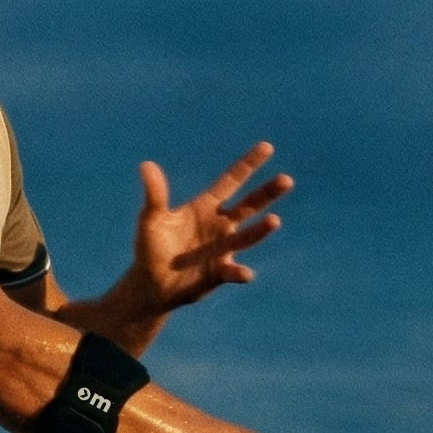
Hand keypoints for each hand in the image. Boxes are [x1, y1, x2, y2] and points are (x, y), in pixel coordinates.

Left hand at [131, 141, 292, 314]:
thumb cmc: (151, 248)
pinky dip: (240, 273)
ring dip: (261, 230)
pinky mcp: (220, 273)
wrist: (151, 285)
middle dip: (267, 193)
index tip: (267, 147)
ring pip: (247, 237)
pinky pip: (233, 272)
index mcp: (206, 206)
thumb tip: (146, 166)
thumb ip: (155, 195)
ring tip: (274, 221)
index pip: (231, 181)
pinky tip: (245, 274)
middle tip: (286, 180)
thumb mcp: (151, 220)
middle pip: (249, 205)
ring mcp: (223, 249)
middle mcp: (220, 225)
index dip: (248, 164)